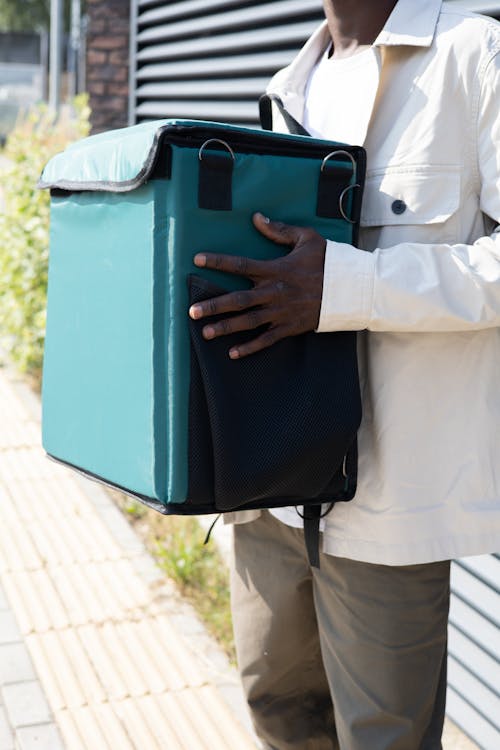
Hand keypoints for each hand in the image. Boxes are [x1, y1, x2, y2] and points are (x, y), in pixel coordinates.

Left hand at [189, 212, 326, 358]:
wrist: (351, 288)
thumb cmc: (328, 261)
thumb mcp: (306, 239)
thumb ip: (279, 230)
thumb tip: (257, 217)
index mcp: (275, 269)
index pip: (240, 265)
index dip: (217, 261)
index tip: (197, 259)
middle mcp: (274, 292)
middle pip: (237, 300)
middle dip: (214, 306)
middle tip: (192, 312)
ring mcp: (281, 312)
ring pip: (248, 322)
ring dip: (225, 328)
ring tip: (205, 333)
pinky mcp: (290, 327)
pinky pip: (266, 339)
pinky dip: (250, 347)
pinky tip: (233, 353)